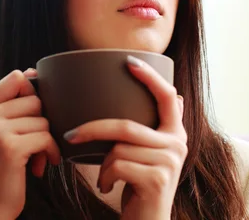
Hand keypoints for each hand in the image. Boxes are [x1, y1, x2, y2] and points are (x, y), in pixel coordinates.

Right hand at [0, 69, 60, 219]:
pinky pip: (46, 137)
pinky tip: (40, 167)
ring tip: (36, 158)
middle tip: (36, 145)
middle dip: (42, 122)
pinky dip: (51, 152)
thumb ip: (11, 104)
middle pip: (35, 99)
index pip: (16, 78)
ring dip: (47, 141)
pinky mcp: (10, 147)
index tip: (34, 114)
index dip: (33, 92)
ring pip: (44, 119)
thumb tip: (32, 71)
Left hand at [64, 56, 186, 219]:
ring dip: (101, 165)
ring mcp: (170, 162)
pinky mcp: (158, 179)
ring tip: (105, 177)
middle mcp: (178, 143)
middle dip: (93, 129)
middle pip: (127, 126)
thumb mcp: (143, 154)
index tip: (128, 61)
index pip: (167, 96)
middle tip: (70, 135)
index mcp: (175, 132)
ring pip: (118, 148)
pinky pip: (117, 166)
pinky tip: (108, 187)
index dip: (149, 77)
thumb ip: (144, 129)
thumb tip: (142, 95)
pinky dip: (104, 177)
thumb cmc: (138, 185)